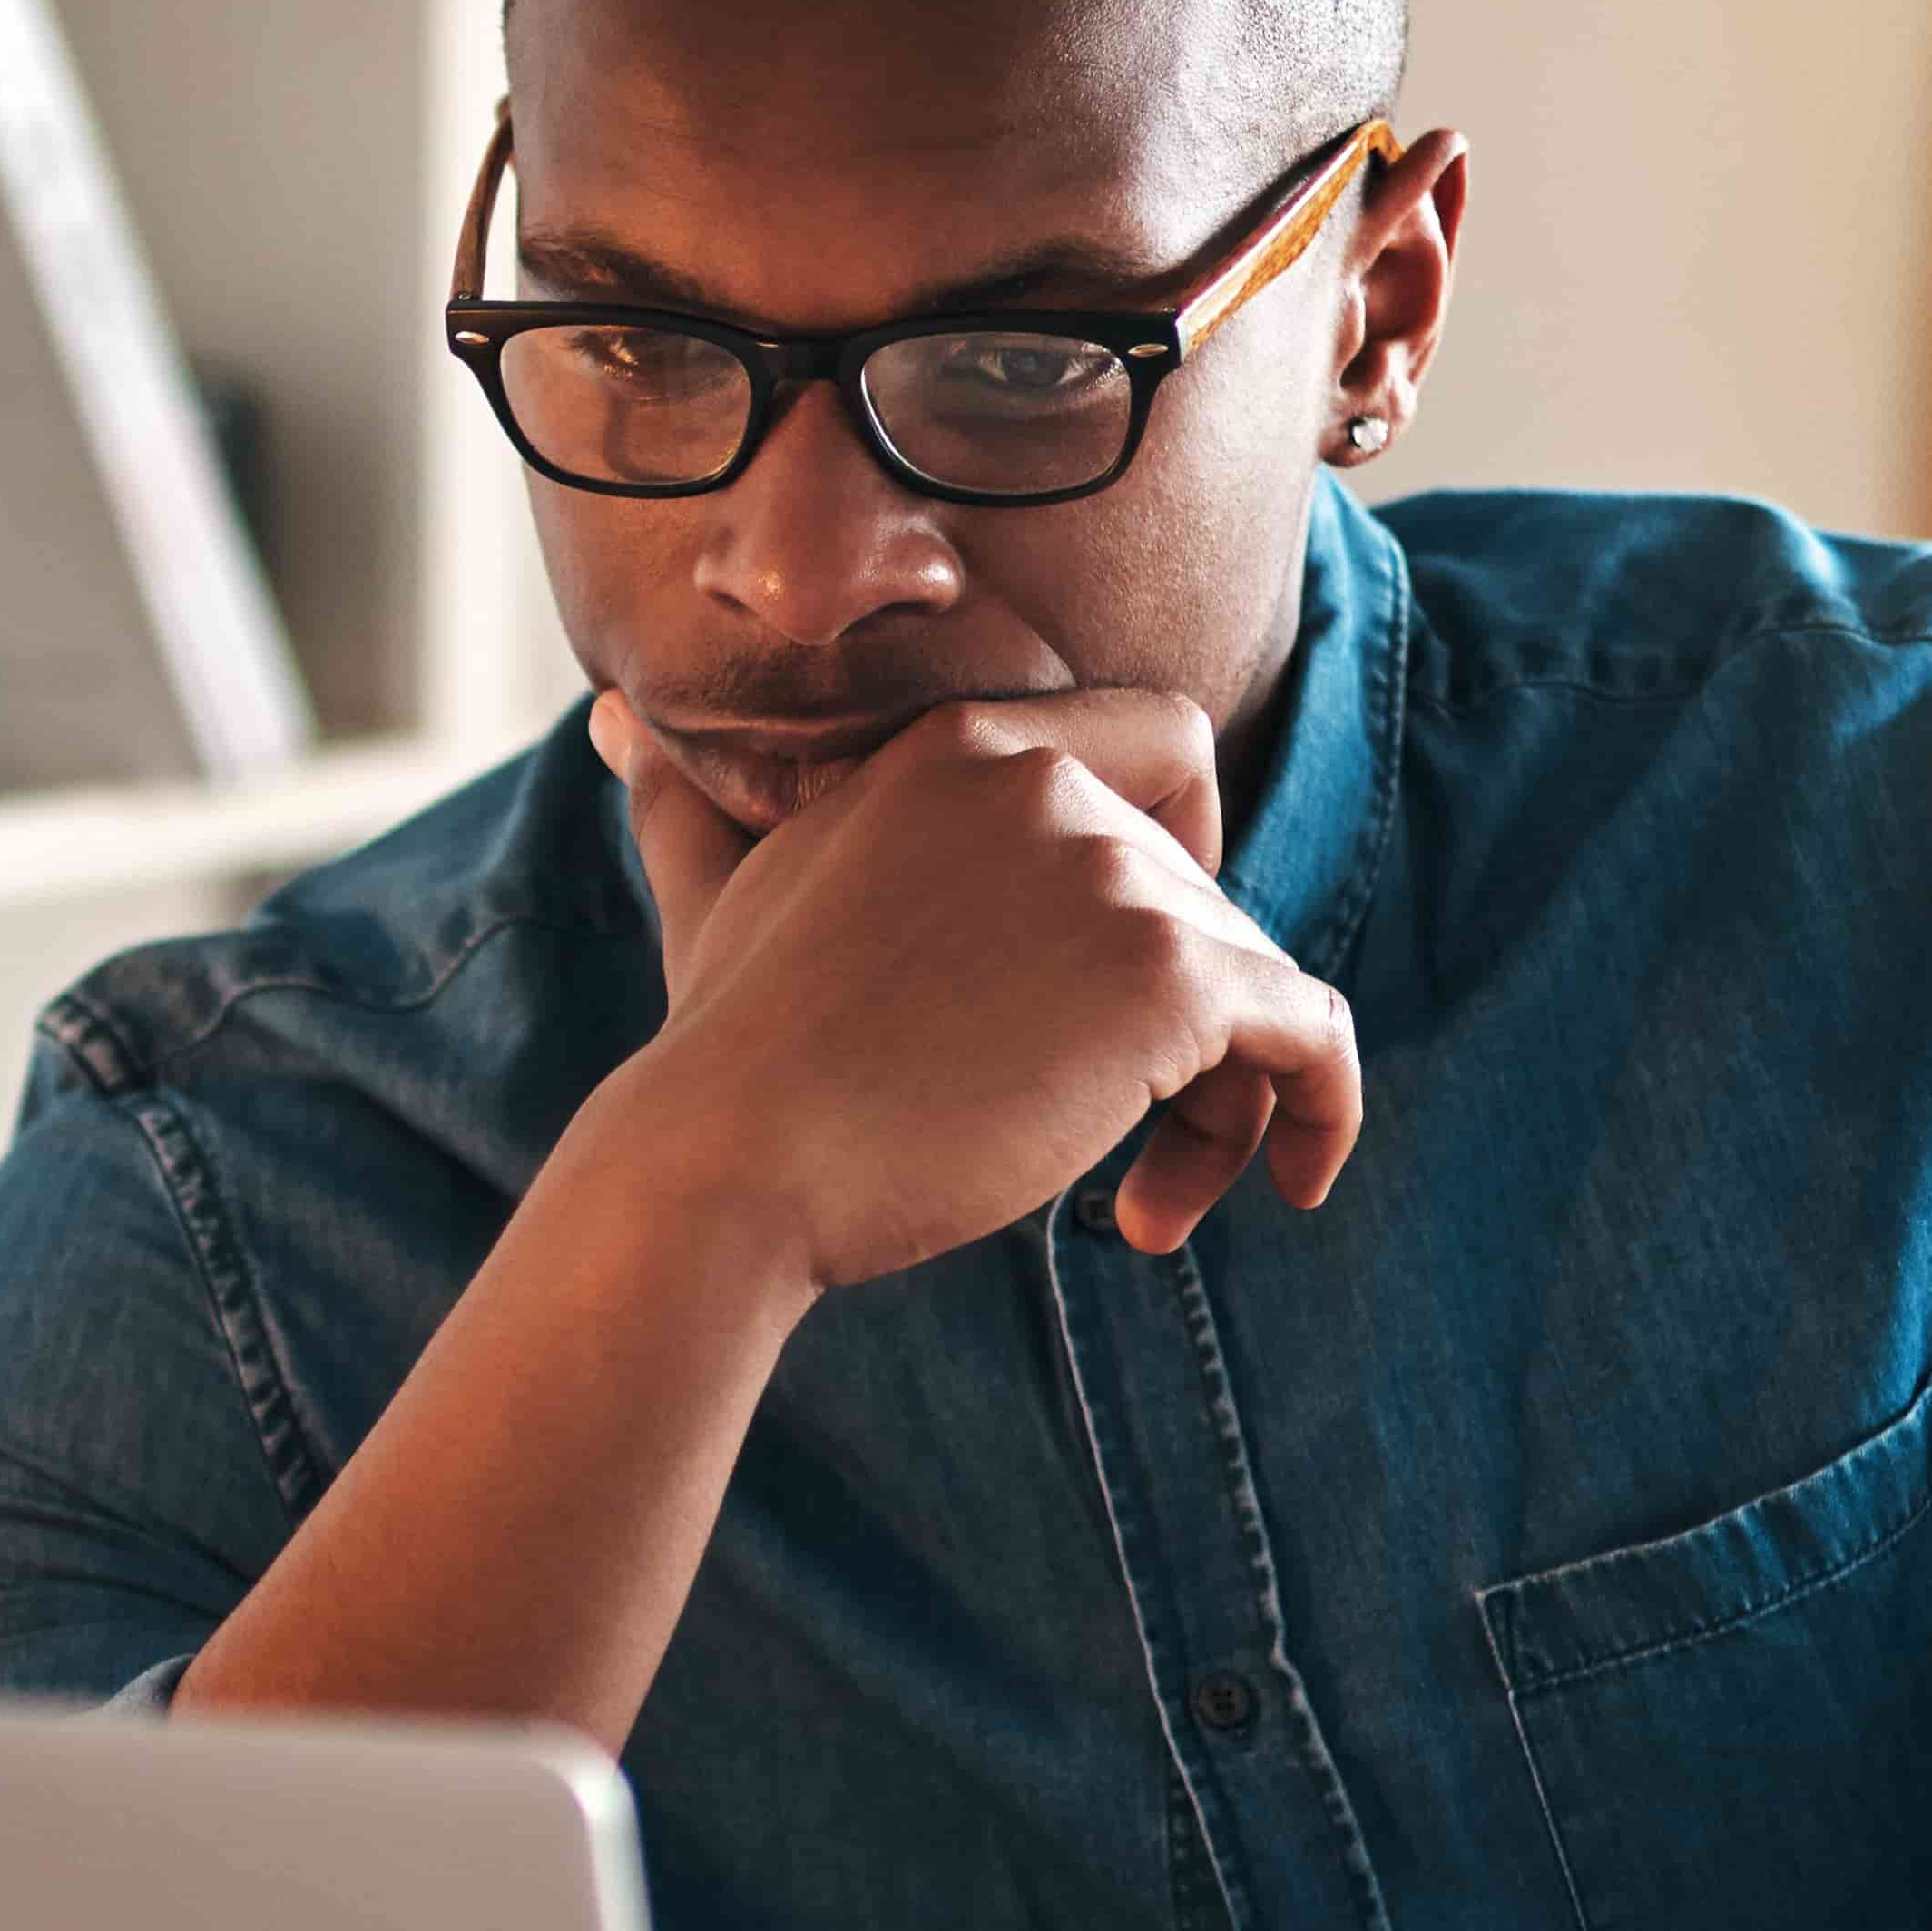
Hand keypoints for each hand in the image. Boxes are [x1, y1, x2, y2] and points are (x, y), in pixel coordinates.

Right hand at [580, 687, 1362, 1288]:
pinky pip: (1312, 1037)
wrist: (726, 1161)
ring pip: (1255, 981)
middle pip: (1208, 890)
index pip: (1160, 741)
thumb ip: (686, 807)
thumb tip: (611, 722)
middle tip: (1118, 1147)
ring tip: (1138, 1208)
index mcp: (957, 742)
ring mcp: (1113, 871)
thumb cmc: (722, 1054)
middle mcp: (1046, 781)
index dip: (1179, 849)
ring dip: (1220, 1100)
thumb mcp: (713, 897)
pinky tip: (1294, 1184)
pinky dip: (1320, 1110)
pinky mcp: (1167, 977)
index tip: (1119, 973)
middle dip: (1187, 1020)